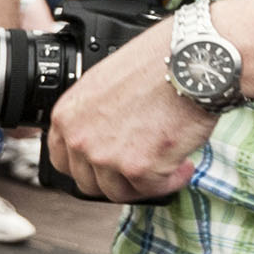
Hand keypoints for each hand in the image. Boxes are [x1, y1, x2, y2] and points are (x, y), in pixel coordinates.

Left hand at [45, 19, 215, 202]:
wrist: (191, 60)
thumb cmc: (156, 62)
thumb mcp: (105, 83)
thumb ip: (94, 115)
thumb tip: (103, 136)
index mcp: (67, 116)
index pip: (62, 161)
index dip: (86, 167)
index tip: (104, 167)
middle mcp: (80, 139)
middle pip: (88, 182)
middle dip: (115, 178)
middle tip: (139, 169)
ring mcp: (107, 156)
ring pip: (118, 192)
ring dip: (143, 183)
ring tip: (165, 166)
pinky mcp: (140, 169)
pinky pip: (153, 190)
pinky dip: (172, 181)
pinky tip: (184, 164)